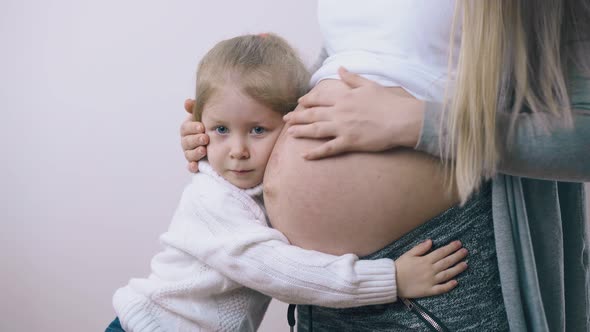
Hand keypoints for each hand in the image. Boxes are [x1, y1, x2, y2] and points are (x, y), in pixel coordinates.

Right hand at [181, 99, 208, 172]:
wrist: (223, 143)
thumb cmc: (212, 126)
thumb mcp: (206, 117)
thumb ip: (197, 109)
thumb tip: (187, 102)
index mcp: (188, 129)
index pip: (185, 128)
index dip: (192, 127)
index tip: (201, 127)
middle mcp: (187, 142)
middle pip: (186, 141)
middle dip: (195, 140)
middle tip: (205, 138)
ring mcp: (190, 153)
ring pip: (188, 154)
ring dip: (195, 152)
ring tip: (203, 150)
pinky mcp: (195, 164)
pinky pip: (191, 166)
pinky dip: (192, 166)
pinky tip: (196, 166)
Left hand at [283, 67, 424, 159]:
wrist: (402, 119)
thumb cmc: (388, 102)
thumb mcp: (369, 85)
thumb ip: (352, 78)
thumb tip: (340, 69)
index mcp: (344, 97)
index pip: (320, 98)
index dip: (308, 100)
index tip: (299, 102)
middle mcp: (340, 112)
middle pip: (313, 114)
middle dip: (297, 116)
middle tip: (285, 118)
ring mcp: (343, 128)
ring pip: (316, 130)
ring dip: (301, 131)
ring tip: (290, 133)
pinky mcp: (349, 142)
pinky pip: (328, 149)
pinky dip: (315, 153)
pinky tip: (304, 155)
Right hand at [395, 239, 467, 298]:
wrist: (392, 281)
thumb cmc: (399, 266)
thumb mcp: (408, 254)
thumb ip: (420, 248)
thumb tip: (431, 241)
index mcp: (425, 260)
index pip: (441, 252)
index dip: (451, 247)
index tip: (459, 243)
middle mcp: (430, 270)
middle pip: (447, 262)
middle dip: (457, 256)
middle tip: (465, 251)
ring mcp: (430, 281)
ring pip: (447, 274)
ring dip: (457, 269)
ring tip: (465, 264)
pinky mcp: (429, 290)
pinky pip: (441, 288)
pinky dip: (449, 286)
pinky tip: (456, 282)